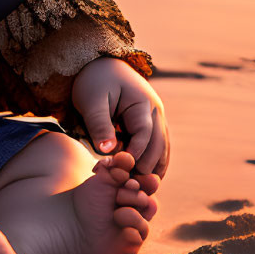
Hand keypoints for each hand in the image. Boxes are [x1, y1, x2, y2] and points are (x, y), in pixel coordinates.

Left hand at [71, 56, 169, 177]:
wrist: (100, 65)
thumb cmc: (94, 81)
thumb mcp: (92, 100)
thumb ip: (99, 125)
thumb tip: (108, 151)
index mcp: (143, 103)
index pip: (144, 135)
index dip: (135, 154)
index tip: (122, 171)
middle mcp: (155, 111)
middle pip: (158, 145)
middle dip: (146, 166)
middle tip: (132, 187)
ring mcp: (156, 118)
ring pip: (162, 148)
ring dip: (153, 168)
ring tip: (139, 188)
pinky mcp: (150, 124)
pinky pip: (156, 146)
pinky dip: (152, 162)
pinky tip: (141, 177)